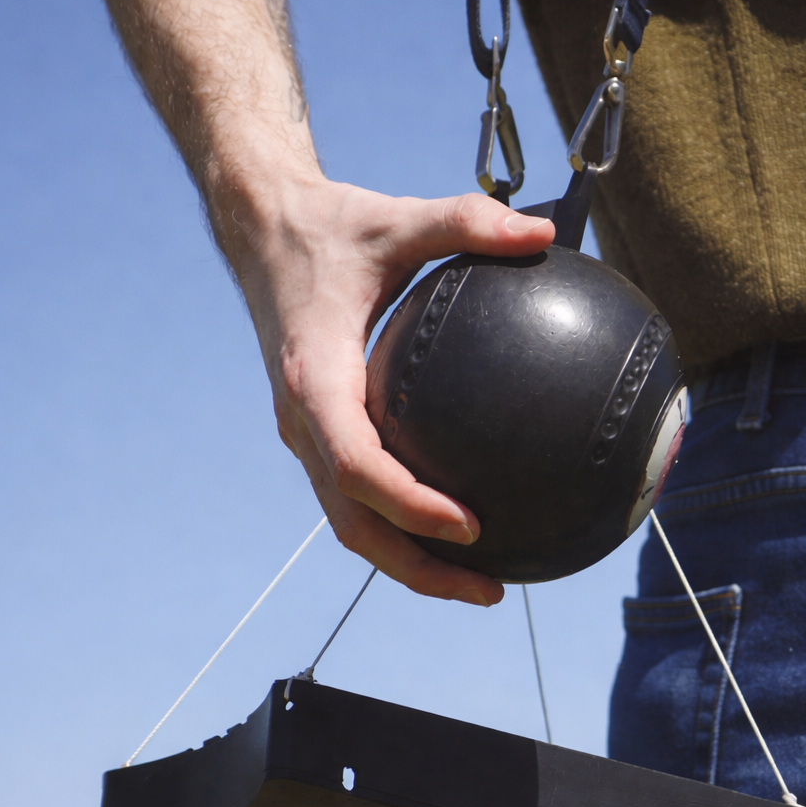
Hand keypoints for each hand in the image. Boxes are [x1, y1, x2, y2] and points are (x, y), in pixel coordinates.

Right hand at [229, 177, 554, 604]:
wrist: (262, 229)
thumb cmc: (330, 225)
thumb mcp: (396, 217)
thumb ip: (464, 221)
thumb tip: (543, 233)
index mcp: (315, 378)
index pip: (357, 464)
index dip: (409, 504)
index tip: (469, 525)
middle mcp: (302, 420)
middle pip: (352, 523)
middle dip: (416, 567)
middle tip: (489, 588)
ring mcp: (306, 434)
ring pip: (350, 524)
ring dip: (410, 562)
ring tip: (484, 582)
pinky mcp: (318, 434)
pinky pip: (358, 496)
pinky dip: (403, 525)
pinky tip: (464, 526)